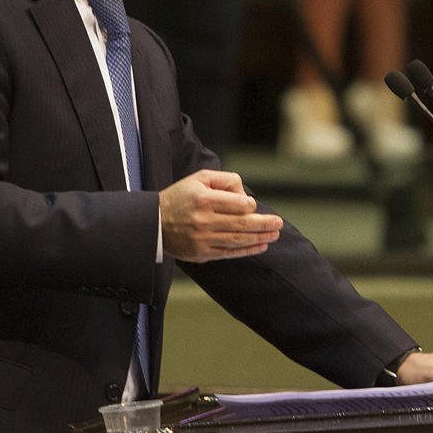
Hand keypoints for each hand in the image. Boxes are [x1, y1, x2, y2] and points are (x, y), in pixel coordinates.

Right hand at [159, 169, 282, 262]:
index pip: (238, 204)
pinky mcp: (202, 253)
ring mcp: (203, 239)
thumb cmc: (180, 197)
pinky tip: (260, 246)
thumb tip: (245, 195)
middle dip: (265, 224)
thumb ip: (225, 180)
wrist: (154, 222)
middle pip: (242, 224)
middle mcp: (204, 220)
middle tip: (278, 223)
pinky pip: (230, 253)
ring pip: (239, 240)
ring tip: (274, 234)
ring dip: (260, 238)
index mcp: (204, 199)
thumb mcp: (200, 179)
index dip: (250, 205)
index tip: (253, 206)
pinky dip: (248, 250)